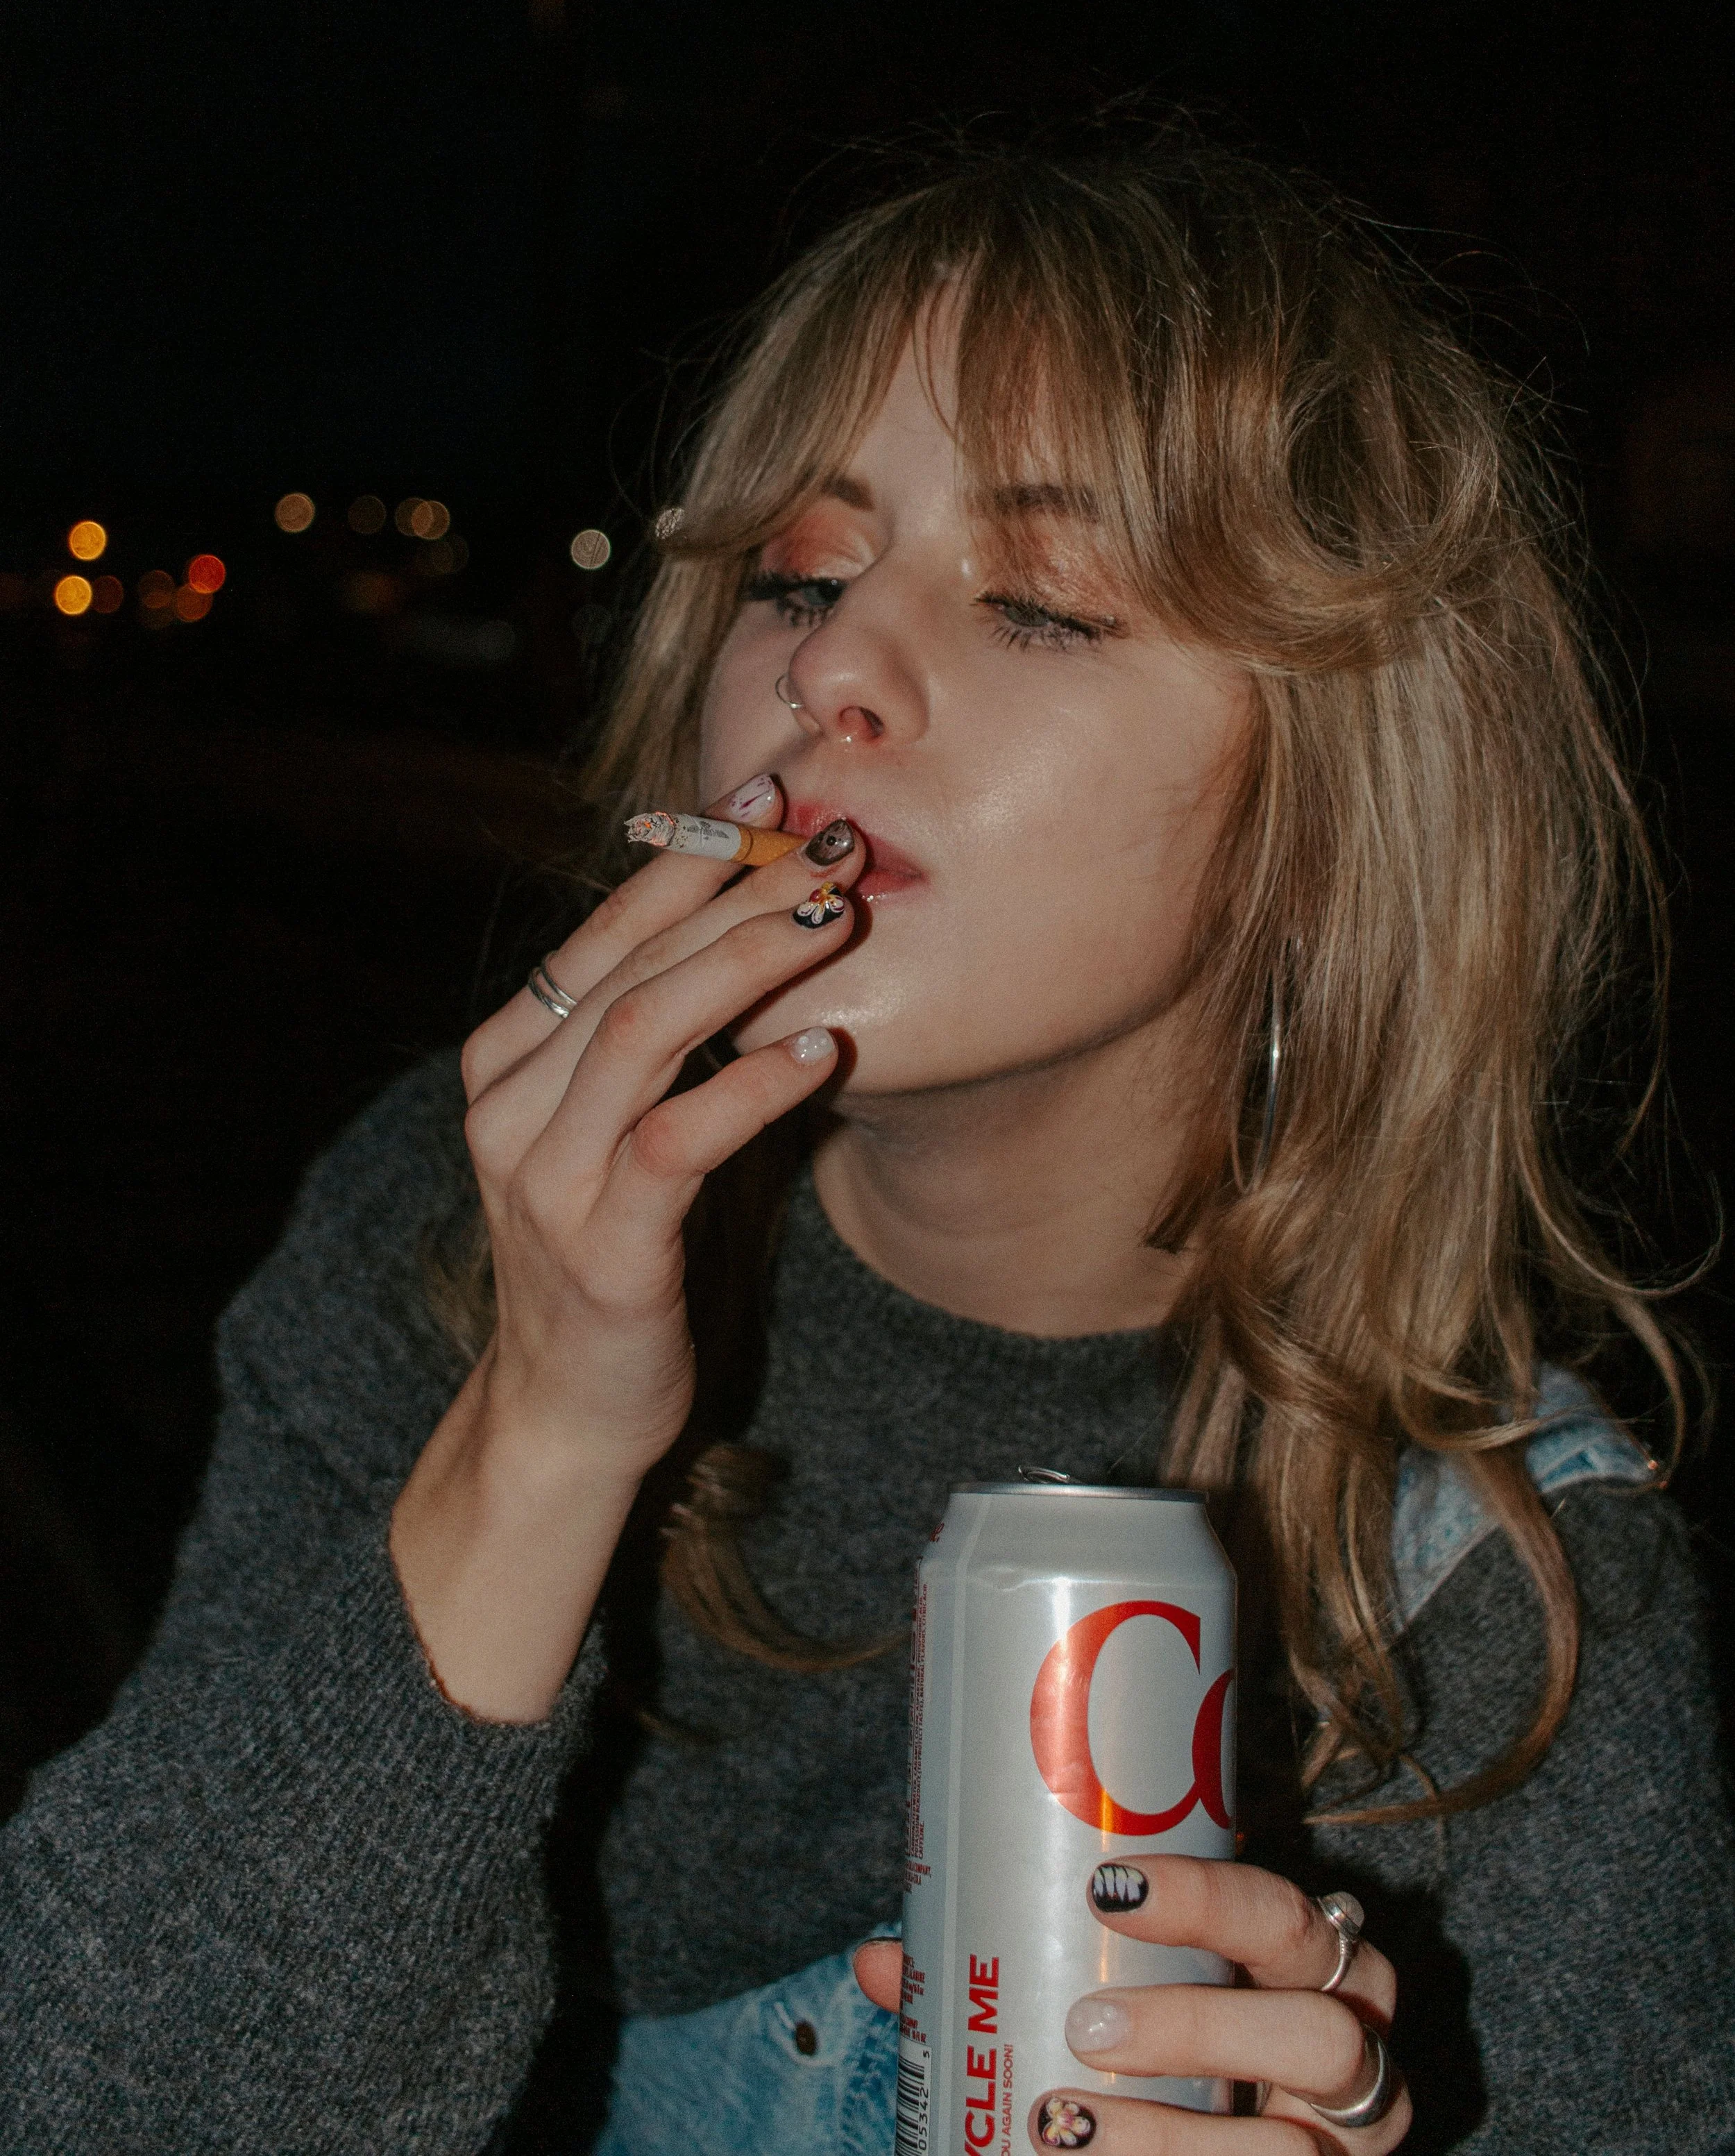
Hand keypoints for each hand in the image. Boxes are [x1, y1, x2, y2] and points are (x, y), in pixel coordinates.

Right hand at [390, 775, 863, 1718]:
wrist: (568, 1409)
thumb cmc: (616, 1249)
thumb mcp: (616, 1126)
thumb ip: (650, 1037)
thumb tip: (745, 922)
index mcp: (508, 1062)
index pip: (600, 932)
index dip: (683, 859)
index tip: (761, 793)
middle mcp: (512, 1106)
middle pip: (631, 965)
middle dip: (736, 893)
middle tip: (830, 844)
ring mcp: (548, 1176)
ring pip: (646, 1031)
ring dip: (747, 963)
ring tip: (833, 916)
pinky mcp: (604, 1245)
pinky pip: (679, 1140)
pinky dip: (753, 1085)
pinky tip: (823, 1049)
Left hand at [853, 1857, 1409, 2152]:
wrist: (1237, 2155)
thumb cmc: (1183, 2061)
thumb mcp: (1132, 2009)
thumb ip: (1023, 1980)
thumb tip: (881, 1962)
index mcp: (1316, 1971)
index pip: (1283, 1916)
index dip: (1208, 1898)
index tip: (1106, 1887)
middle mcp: (1357, 2059)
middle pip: (1317, 2032)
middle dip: (1196, 2027)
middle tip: (1085, 2028)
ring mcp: (1352, 2152)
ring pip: (1289, 2150)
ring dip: (1173, 2143)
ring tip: (1065, 2127)